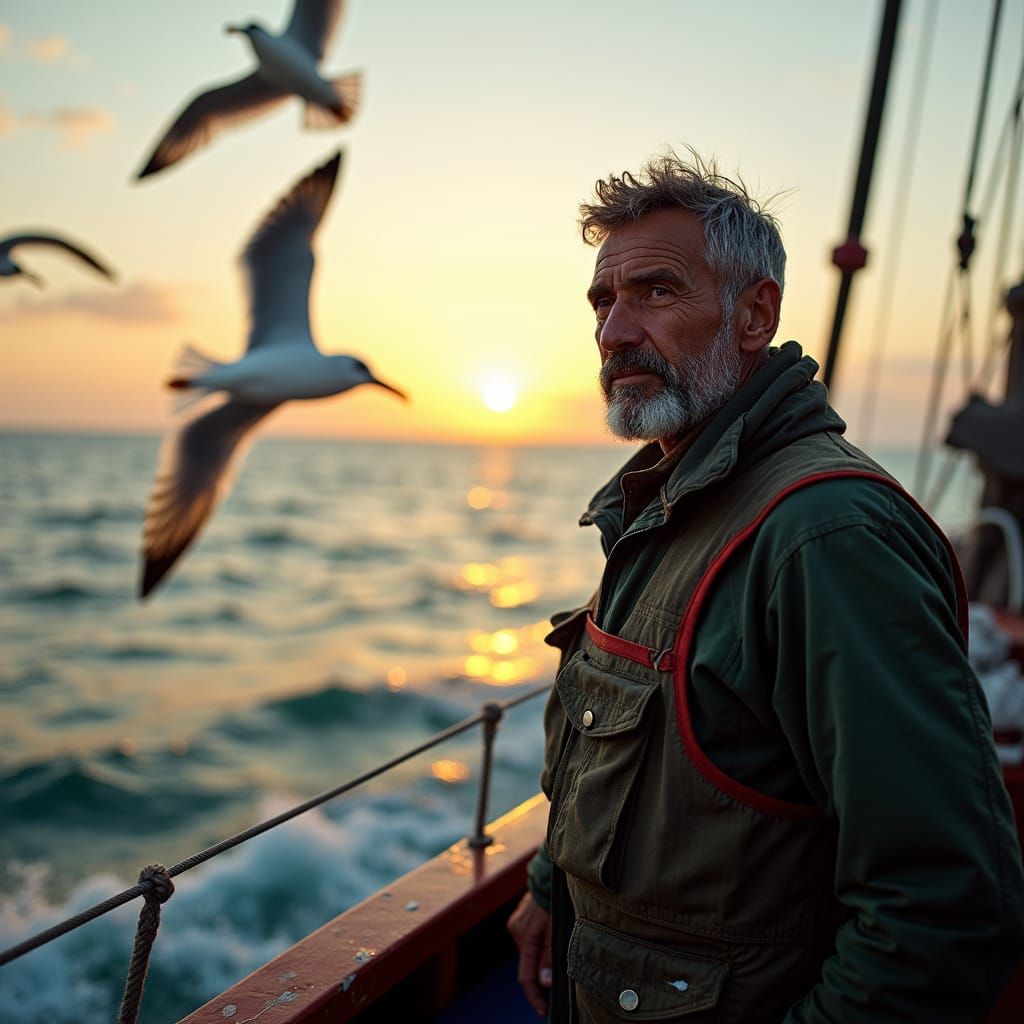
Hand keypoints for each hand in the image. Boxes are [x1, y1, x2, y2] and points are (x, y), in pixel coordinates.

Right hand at [507, 892, 551, 1016]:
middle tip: (556, 988)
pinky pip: (529, 941)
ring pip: (529, 953)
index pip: (526, 976)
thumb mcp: (555, 929)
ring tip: (555, 955)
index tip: (543, 1011)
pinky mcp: (520, 919)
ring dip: (540, 959)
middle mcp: (516, 931)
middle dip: (540, 976)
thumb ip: (548, 957)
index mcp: (524, 936)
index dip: (534, 996)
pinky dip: (538, 947)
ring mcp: (516, 924)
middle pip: (528, 964)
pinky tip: (548, 941)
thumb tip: (543, 983)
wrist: (548, 875)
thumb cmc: (554, 900)